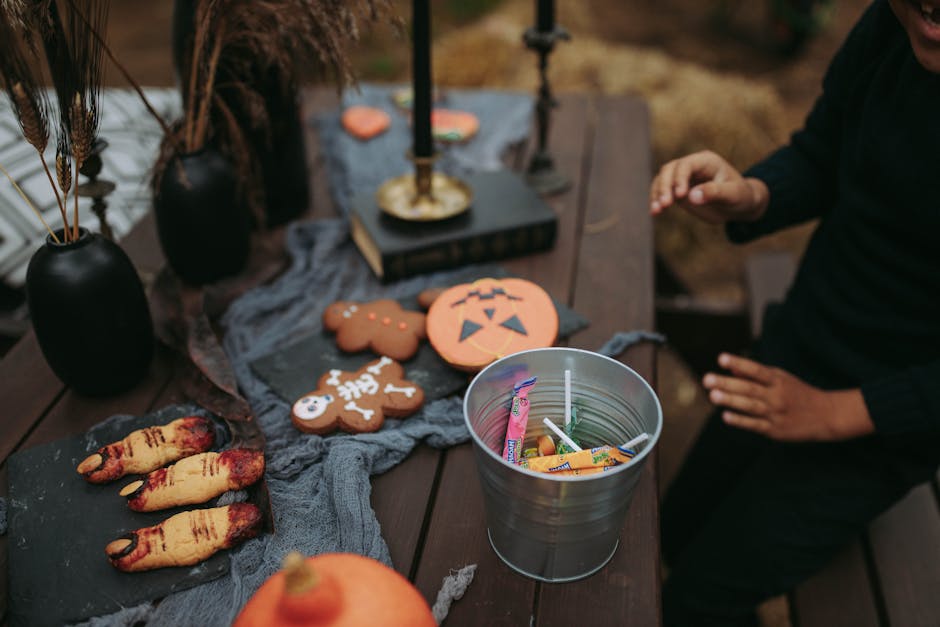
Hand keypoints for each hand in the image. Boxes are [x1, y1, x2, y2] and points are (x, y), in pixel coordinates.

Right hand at [649, 150, 768, 223]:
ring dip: (656, 194)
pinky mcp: (678, 190)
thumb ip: (714, 193)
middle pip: (669, 170)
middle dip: (664, 186)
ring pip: (662, 180)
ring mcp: (682, 177)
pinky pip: (662, 192)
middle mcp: (691, 166)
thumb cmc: (740, 196)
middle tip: (665, 205)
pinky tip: (654, 212)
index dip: (679, 178)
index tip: (679, 196)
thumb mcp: (733, 194)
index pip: (686, 165)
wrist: (739, 205)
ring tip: (656, 211)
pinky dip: (656, 201)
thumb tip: (692, 196)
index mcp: (706, 161)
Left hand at [703, 353, 874, 441]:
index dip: (739, 363)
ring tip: (713, 395)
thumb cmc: (797, 393)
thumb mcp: (780, 379)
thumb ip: (755, 375)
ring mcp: (776, 413)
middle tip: (707, 379)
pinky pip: (755, 424)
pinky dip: (741, 421)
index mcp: (778, 380)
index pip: (756, 370)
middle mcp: (777, 395)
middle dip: (727, 384)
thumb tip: (731, 369)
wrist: (826, 415)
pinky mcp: (775, 430)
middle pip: (749, 388)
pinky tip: (726, 416)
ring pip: (751, 406)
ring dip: (731, 401)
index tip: (721, 358)